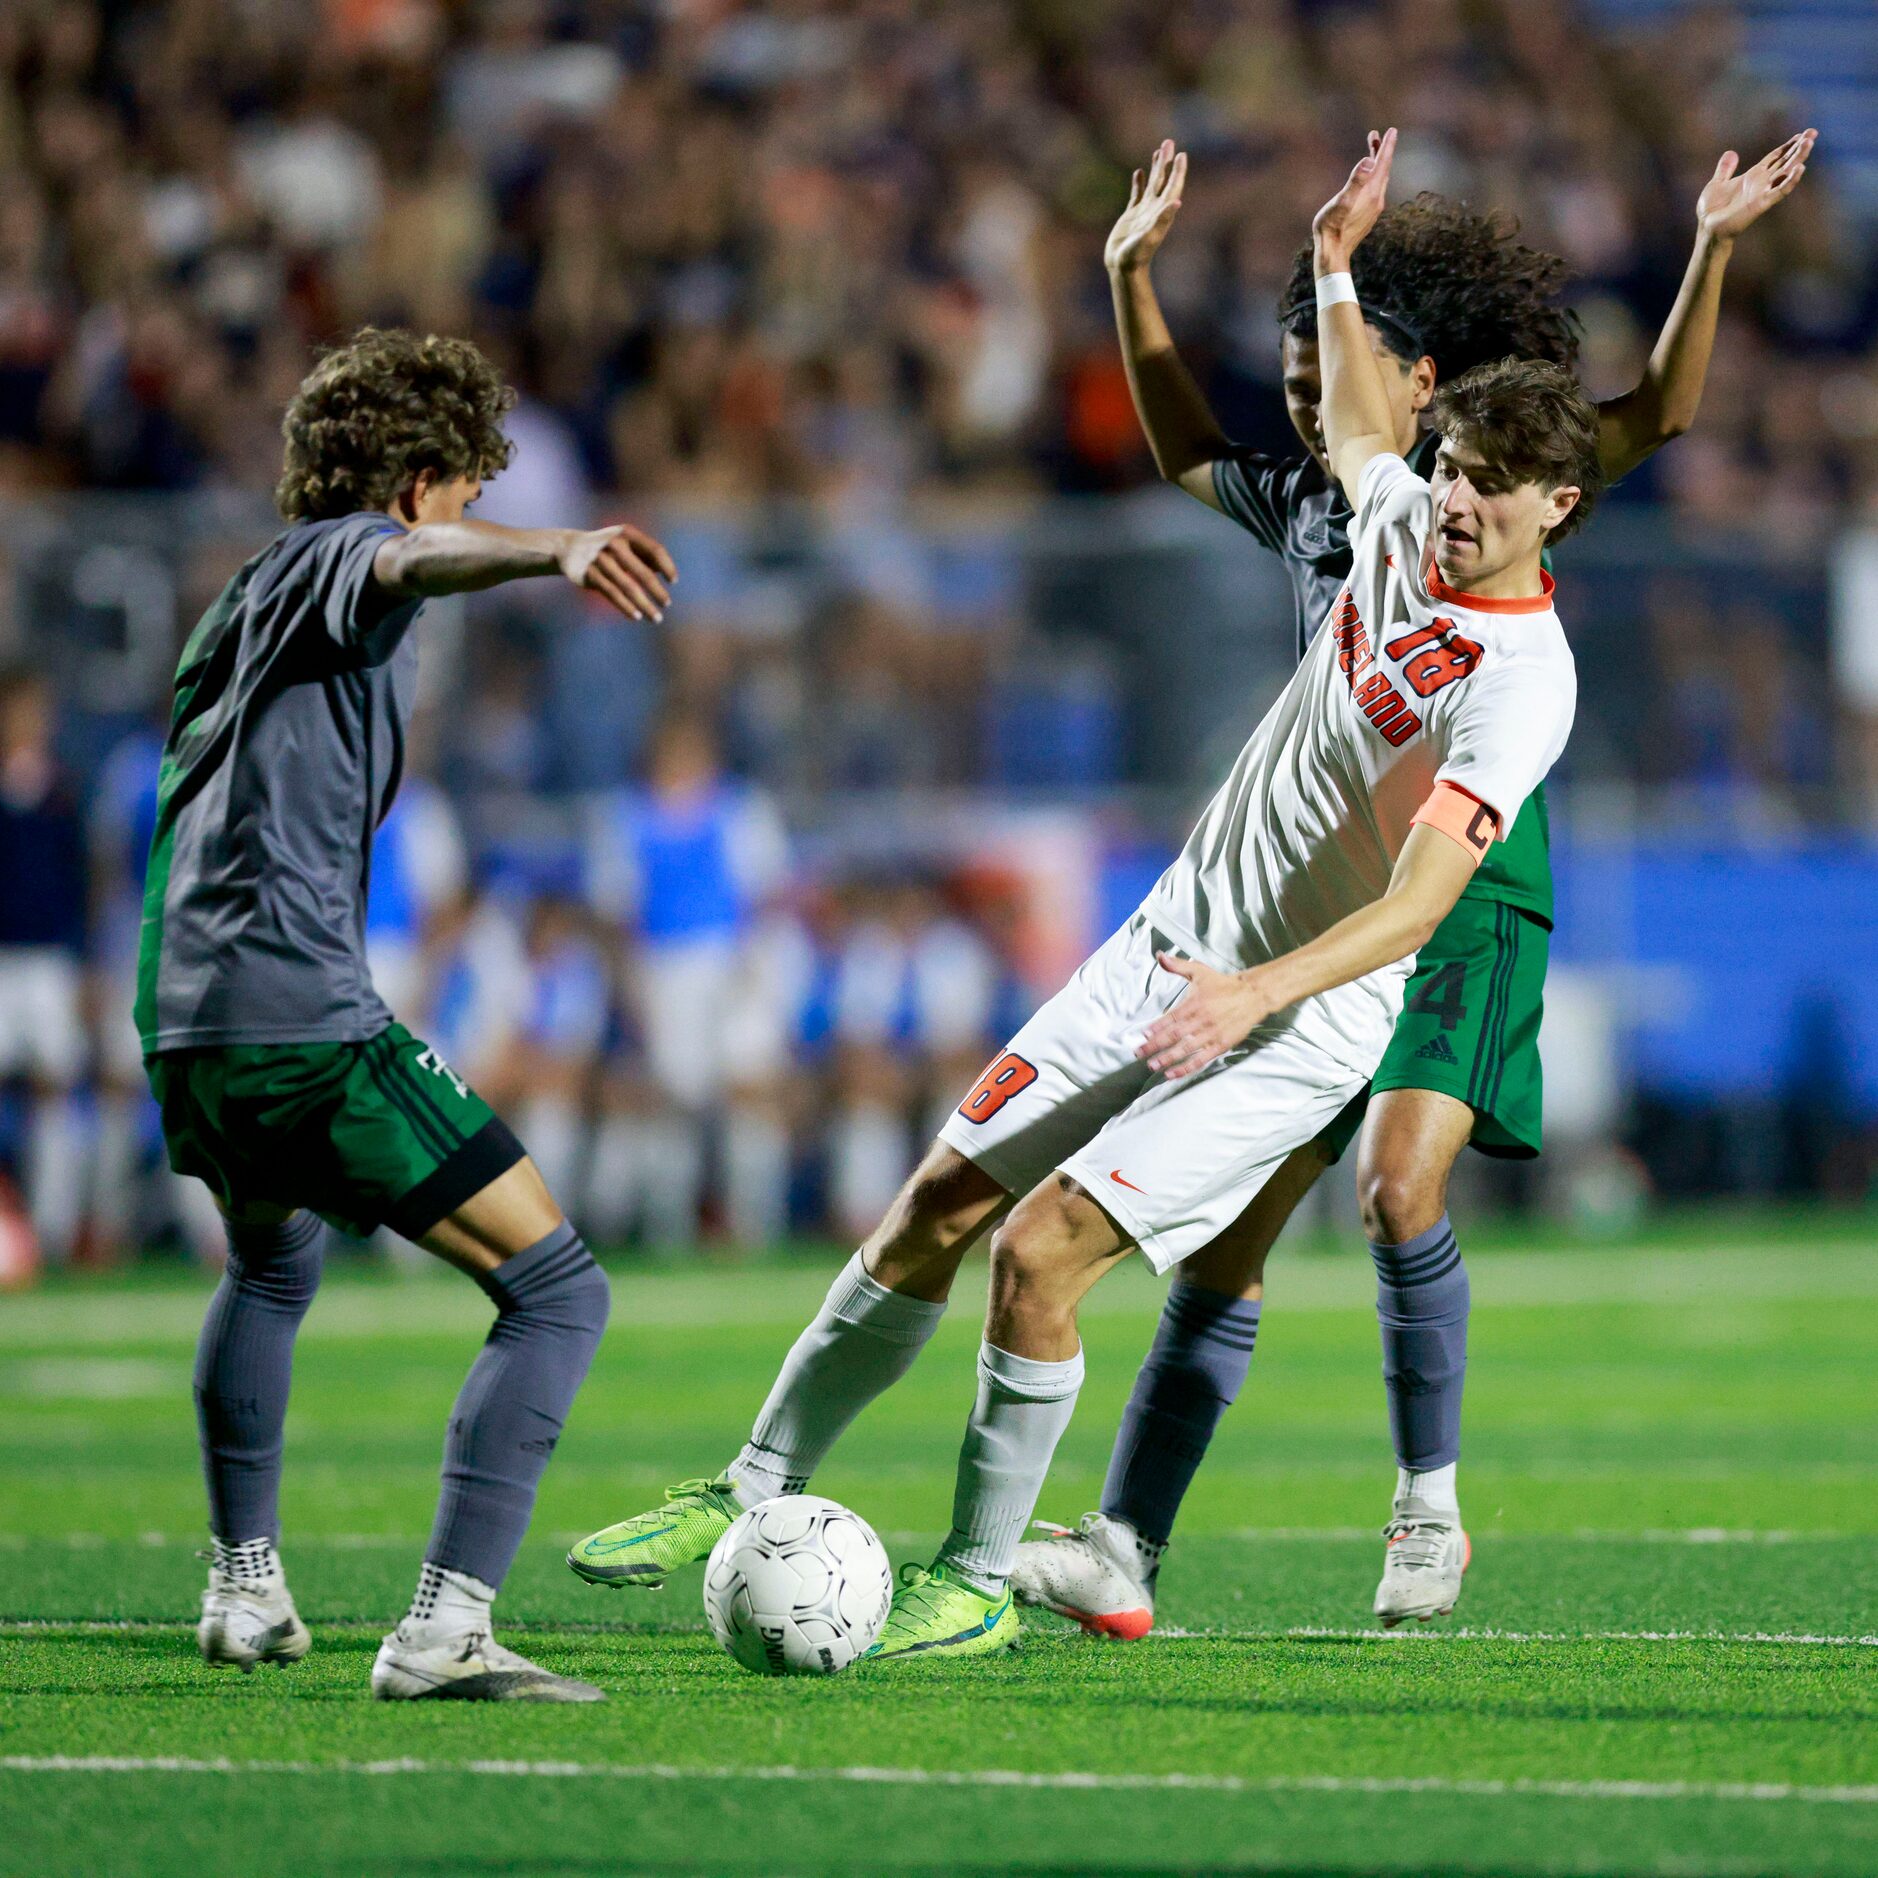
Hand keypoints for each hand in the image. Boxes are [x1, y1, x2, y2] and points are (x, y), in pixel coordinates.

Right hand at [561, 523, 677, 621]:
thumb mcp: (626, 544)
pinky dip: (626, 606)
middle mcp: (614, 544)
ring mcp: (600, 559)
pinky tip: (637, 616)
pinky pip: (612, 593)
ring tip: (656, 618)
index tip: (673, 581)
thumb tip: (667, 572)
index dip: (667, 566)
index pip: (655, 550)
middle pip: (643, 572)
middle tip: (667, 604)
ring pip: (628, 587)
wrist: (568, 547)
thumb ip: (646, 555)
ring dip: (645, 605)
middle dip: (658, 591)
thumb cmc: (607, 548)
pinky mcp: (589, 574)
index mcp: (627, 534)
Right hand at [1106, 140, 1186, 275]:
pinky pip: (1137, 195)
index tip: (1181, 155)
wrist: (1123, 268)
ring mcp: (1143, 212)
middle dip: (1166, 162)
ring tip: (1159, 151)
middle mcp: (1155, 210)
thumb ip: (1163, 219)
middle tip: (1168, 142)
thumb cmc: (1136, 255)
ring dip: (1156, 168)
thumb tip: (1177, 201)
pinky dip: (1139, 183)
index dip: (1178, 171)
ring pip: (1152, 185)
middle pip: (1163, 181)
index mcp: (1162, 212)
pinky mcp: (1131, 216)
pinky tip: (1139, 173)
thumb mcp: (1150, 237)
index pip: (1173, 187)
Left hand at [1136, 952, 1277, 1080]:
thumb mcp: (1199, 971)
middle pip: (1175, 1035)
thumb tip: (1159, 956)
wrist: (1253, 995)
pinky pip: (1201, 1059)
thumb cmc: (1223, 984)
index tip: (1143, 1034)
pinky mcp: (1221, 1045)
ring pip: (1186, 1049)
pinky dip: (1186, 1067)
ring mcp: (1211, 1034)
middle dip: (1155, 1045)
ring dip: (1168, 1058)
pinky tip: (1172, 1073)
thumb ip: (1177, 965)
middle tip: (1139, 1053)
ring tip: (1152, 1065)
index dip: (1157, 1027)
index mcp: (1194, 1003)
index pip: (1172, 1018)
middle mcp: (1201, 1020)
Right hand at [1312, 127, 1396, 271]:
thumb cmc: (1332, 228)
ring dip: (1376, 164)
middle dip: (1381, 151)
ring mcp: (1373, 208)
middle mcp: (1376, 199)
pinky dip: (1372, 178)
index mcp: (1371, 192)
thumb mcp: (1341, 202)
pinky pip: (1374, 190)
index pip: (1382, 163)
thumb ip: (1355, 181)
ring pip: (1378, 180)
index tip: (1392, 130)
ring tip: (1370, 152)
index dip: (1386, 146)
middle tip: (1377, 134)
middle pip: (1382, 169)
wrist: (1333, 254)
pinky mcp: (1367, 215)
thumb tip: (1368, 161)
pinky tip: (1366, 180)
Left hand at [1696, 130, 1815, 243]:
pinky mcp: (1761, 204)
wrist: (1706, 228)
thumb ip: (1725, 169)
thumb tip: (1730, 153)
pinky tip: (1800, 168)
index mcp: (1753, 176)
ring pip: (1786, 172)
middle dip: (1799, 147)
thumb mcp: (1716, 184)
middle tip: (1813, 132)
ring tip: (1809, 143)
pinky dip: (1791, 180)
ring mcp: (1763, 193)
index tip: (1801, 134)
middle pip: (1785, 161)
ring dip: (1798, 158)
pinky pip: (1780, 191)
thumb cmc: (1711, 210)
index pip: (1775, 158)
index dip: (1787, 146)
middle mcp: (1761, 183)